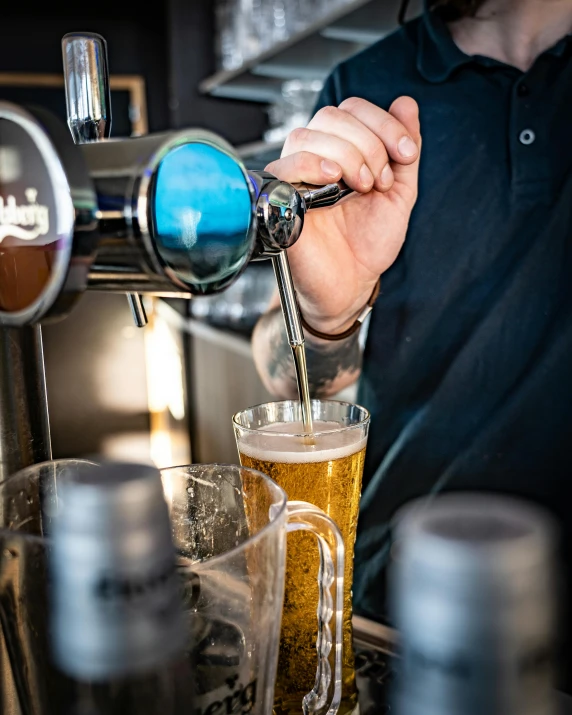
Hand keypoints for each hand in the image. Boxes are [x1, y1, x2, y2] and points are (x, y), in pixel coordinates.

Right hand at [265, 96, 420, 333]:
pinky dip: (313, 164)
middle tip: (381, 181)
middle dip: (369, 142)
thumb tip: (406, 103)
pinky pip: (284, 165)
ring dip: (347, 154)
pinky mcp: (278, 199)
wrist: (351, 283)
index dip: (384, 123)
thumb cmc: (368, 244)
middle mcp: (315, 159)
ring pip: (308, 135)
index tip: (407, 155)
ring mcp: (295, 178)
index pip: (353, 109)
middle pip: (331, 116)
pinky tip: (336, 181)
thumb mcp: (399, 193)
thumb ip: (404, 151)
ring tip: (364, 187)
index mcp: (342, 152)